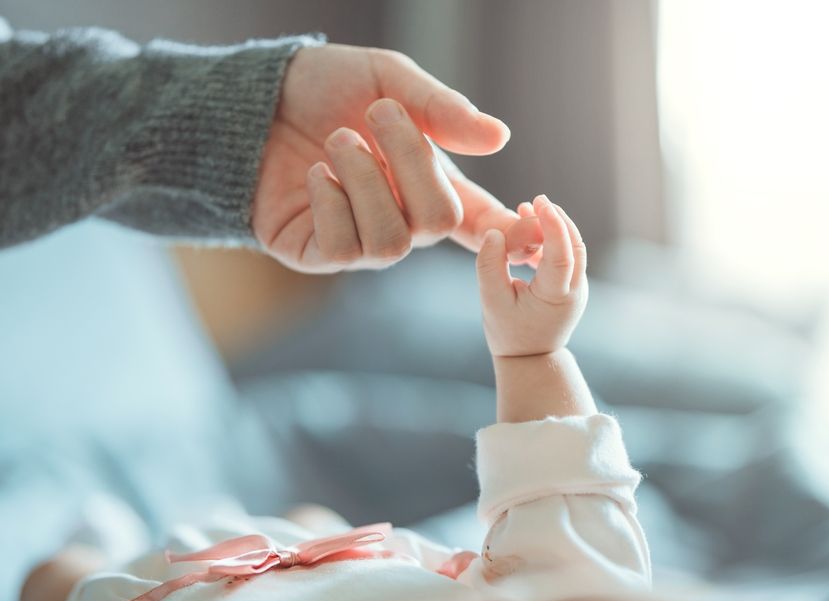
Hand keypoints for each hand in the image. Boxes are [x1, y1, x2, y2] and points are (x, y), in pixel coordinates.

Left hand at [251, 45, 538, 272]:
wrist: (251, 98)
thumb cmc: (324, 88)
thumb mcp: (388, 79)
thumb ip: (440, 109)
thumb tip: (500, 139)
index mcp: (429, 180)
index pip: (481, 219)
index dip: (512, 235)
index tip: (538, 236)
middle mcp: (403, 219)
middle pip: (440, 221)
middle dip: (411, 160)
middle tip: (376, 114)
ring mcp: (362, 241)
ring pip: (393, 241)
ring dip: (364, 180)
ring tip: (338, 140)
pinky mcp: (319, 253)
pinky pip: (345, 248)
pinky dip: (331, 202)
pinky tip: (315, 175)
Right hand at [476, 195, 587, 356]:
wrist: (530, 360)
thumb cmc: (508, 333)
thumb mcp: (491, 301)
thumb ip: (490, 266)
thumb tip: (496, 233)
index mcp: (556, 296)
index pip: (562, 253)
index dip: (553, 225)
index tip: (540, 203)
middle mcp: (574, 291)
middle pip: (575, 244)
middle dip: (557, 219)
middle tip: (537, 200)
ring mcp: (578, 289)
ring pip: (574, 248)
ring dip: (556, 227)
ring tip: (529, 210)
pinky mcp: (573, 287)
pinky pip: (568, 256)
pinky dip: (554, 240)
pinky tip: (532, 229)